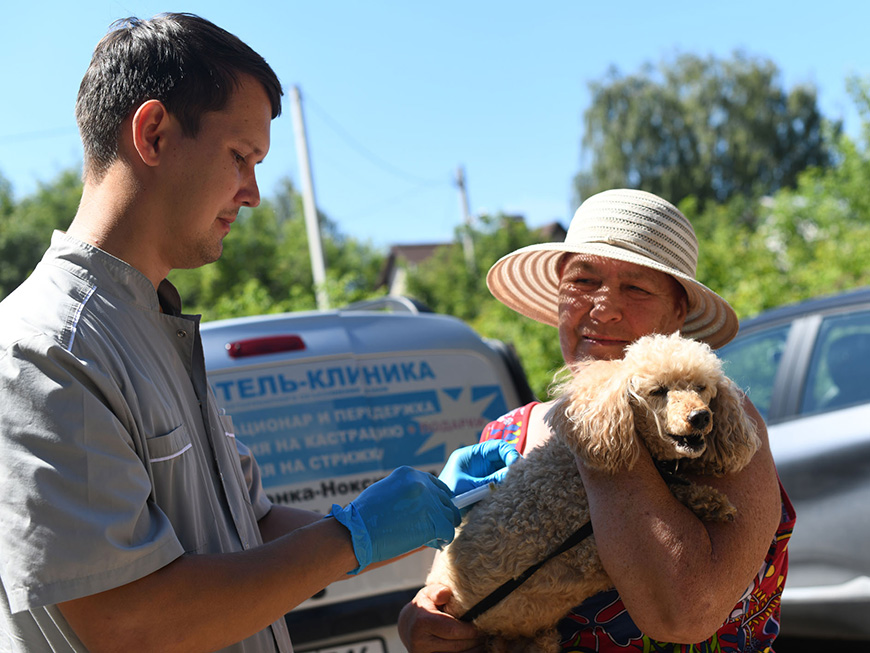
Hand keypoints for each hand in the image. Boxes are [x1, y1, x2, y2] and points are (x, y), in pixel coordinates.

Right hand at [329, 466, 459, 572]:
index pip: (435, 484)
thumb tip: (422, 504)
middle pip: (445, 499)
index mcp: (409, 474)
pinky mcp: (433, 521)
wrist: (356, 533)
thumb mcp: (385, 492)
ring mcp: (429, 502)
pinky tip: (432, 543)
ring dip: (442, 527)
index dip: (436, 499)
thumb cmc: (364, 517)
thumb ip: (405, 492)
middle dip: (440, 514)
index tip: (433, 512)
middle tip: (432, 527)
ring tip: (430, 536)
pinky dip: (443, 539)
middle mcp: (422, 483)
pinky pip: (448, 531)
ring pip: (450, 515)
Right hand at [398, 584, 482, 652]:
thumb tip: (446, 593)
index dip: (470, 629)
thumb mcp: (428, 594)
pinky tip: (471, 647)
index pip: (453, 630)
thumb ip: (437, 591)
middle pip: (457, 645)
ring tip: (479, 641)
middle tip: (484, 633)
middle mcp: (420, 643)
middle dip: (474, 641)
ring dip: (472, 650)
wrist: (407, 627)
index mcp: (422, 622)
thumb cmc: (424, 607)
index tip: (480, 625)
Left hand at [438, 440, 519, 494]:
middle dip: (513, 464)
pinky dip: (506, 484)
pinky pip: (500, 480)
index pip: (496, 447)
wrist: (438, 512)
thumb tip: (512, 473)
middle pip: (502, 457)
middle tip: (523, 475)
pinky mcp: (484, 484)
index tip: (517, 465)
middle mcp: (478, 461)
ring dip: (511, 475)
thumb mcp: (471, 487)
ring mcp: (482, 473)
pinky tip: (512, 491)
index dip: (509, 453)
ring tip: (519, 484)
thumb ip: (491, 481)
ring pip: (503, 469)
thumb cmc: (449, 496)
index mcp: (471, 455)